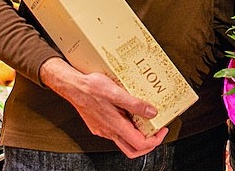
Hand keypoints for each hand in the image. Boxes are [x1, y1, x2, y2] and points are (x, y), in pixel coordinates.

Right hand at [39, 57, 168, 157]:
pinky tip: (130, 114)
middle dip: (148, 144)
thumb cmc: (91, 87)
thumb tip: (152, 112)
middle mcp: (108, 131)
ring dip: (137, 135)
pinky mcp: (99, 125)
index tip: (162, 130)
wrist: (72, 86)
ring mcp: (103, 130)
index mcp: (115, 125)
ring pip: (124, 141)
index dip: (155, 140)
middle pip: (132, 149)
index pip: (139, 144)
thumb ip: (135, 104)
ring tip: (146, 121)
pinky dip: (127, 128)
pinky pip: (116, 133)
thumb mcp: (116, 92)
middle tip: (157, 131)